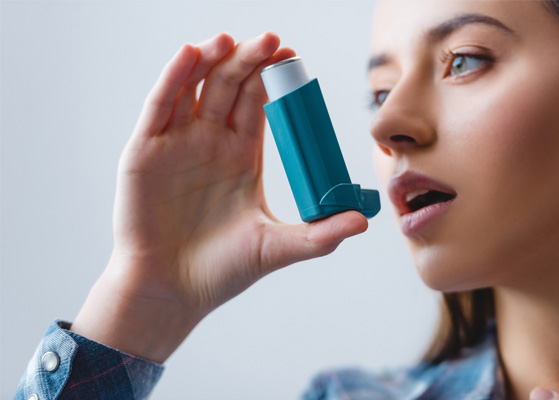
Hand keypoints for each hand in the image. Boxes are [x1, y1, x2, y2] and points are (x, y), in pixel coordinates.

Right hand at [70, 31, 367, 362]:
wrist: (172, 293)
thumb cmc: (221, 272)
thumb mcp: (275, 248)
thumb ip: (319, 235)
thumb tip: (363, 221)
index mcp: (241, 156)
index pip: (258, 104)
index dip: (273, 79)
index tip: (292, 57)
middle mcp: (210, 143)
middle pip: (229, 87)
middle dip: (249, 61)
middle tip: (271, 41)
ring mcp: (176, 143)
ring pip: (194, 87)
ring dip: (211, 60)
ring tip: (232, 40)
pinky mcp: (144, 151)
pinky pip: (159, 106)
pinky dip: (173, 78)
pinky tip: (190, 55)